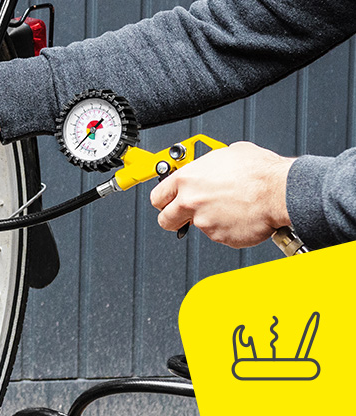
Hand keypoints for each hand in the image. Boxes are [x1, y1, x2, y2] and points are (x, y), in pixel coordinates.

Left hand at [150, 142, 294, 247]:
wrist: (281, 191)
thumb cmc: (259, 171)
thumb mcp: (226, 155)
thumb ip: (208, 166)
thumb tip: (208, 168)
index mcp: (187, 180)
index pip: (158, 197)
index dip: (163, 200)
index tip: (166, 202)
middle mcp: (190, 202)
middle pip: (166, 220)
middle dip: (174, 218)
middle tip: (185, 215)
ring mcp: (204, 222)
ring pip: (197, 227)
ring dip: (209, 220)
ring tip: (230, 208)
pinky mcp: (220, 237)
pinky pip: (219, 235)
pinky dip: (227, 228)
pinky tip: (240, 216)